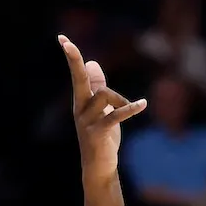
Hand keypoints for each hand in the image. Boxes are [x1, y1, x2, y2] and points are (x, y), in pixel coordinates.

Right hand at [60, 36, 146, 183]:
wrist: (99, 167)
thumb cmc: (101, 137)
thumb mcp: (101, 110)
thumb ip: (98, 87)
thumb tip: (92, 62)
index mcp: (81, 101)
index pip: (77, 75)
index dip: (72, 57)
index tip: (62, 38)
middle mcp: (80, 108)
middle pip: (79, 79)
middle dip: (73, 61)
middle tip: (66, 44)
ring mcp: (86, 121)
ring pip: (103, 95)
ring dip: (121, 99)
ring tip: (132, 107)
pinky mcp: (98, 133)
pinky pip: (115, 115)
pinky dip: (130, 108)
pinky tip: (142, 104)